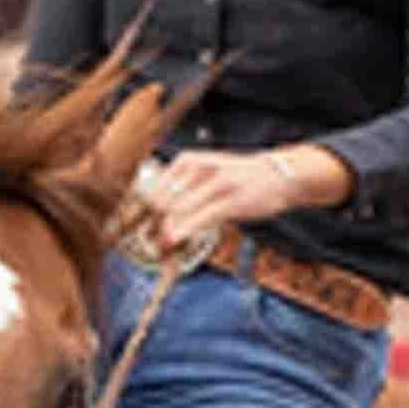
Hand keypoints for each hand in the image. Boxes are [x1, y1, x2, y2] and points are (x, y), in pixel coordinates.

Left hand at [130, 147, 335, 258]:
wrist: (279, 175)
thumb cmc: (240, 179)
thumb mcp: (207, 175)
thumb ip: (181, 192)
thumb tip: (155, 217)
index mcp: (187, 161)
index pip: (151, 188)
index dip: (136, 211)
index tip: (128, 229)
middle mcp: (197, 168)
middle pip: (159, 201)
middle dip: (149, 225)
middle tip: (147, 242)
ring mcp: (213, 183)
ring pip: (175, 210)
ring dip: (163, 232)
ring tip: (159, 247)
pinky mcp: (229, 200)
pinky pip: (197, 218)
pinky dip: (181, 232)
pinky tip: (172, 241)